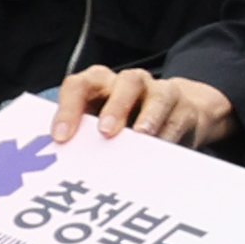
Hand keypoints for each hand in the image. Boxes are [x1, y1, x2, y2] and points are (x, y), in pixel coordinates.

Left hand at [51, 64, 233, 149]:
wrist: (174, 115)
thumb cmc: (124, 123)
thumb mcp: (98, 125)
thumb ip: (82, 136)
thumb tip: (63, 161)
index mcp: (100, 83)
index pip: (79, 86)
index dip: (68, 109)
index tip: (60, 137)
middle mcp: (130, 82)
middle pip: (126, 82)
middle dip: (116, 107)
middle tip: (105, 132)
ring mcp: (160, 92)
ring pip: (158, 96)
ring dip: (150, 116)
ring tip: (142, 136)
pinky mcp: (184, 109)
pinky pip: (178, 119)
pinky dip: (169, 134)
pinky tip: (162, 150)